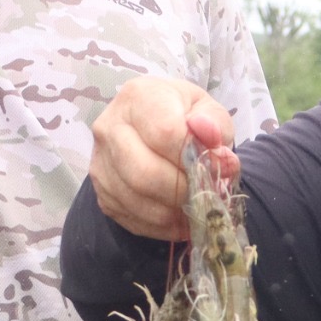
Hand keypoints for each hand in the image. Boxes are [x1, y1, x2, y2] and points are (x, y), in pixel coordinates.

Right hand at [88, 75, 237, 239]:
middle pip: (145, 172)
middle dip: (184, 190)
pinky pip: (132, 218)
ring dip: (175, 210)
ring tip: (197, 204)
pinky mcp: (102, 193)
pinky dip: (162, 224)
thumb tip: (210, 137)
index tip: (220, 165)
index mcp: (136, 97)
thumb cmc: (181, 115)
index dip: (195, 156)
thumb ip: (214, 123)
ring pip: (138, 199)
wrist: (150, 126)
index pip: (164, 133)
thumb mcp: (206, 108)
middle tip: (207, 192)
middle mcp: (109, 127)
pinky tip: (179, 214)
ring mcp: (100, 163)